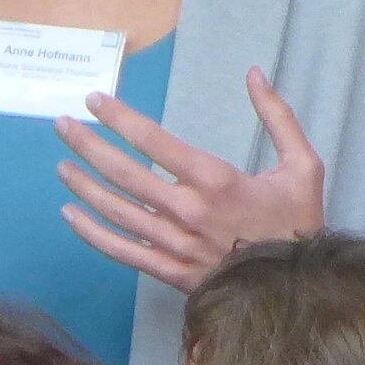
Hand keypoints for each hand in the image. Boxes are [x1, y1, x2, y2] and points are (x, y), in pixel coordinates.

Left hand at [56, 68, 326, 292]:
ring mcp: (175, 244)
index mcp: (216, 180)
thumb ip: (278, 117)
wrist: (295, 291)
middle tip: (62, 125)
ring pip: (116, 211)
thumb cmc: (297, 224)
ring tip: (62, 165)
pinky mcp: (169, 271)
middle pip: (125, 173)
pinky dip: (91, 233)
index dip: (119, 118)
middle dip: (88, 145)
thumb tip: (256, 74)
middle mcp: (188, 210)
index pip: (154, 141)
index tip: (95, 101)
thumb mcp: (303, 166)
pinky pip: (121, 251)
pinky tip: (70, 215)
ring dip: (84, 185)